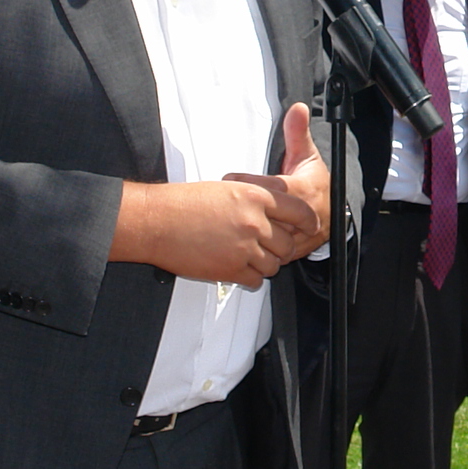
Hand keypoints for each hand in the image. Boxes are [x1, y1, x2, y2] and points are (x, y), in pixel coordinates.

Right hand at [111, 105, 330, 284]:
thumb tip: (273, 213)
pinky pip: (257, 279)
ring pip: (274, 265)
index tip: (311, 227)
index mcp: (256, 196)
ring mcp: (245, 247)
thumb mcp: (227, 188)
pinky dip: (251, 277)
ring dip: (266, 263)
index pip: (299, 211)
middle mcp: (255, 222)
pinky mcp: (232, 269)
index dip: (308, 221)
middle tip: (269, 246)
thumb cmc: (184, 203)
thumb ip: (255, 200)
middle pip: (288, 244)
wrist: (157, 222)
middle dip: (282, 248)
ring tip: (248, 256)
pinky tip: (238, 267)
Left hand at [222, 99, 331, 248]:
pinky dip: (249, 246)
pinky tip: (230, 239)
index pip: (274, 189)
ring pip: (266, 238)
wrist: (332, 214)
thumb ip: (298, 133)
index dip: (250, 183)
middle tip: (221, 198)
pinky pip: (267, 252)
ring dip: (243, 229)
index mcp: (304, 193)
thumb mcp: (308, 156)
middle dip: (242, 208)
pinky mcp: (289, 251)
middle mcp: (301, 218)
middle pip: (268, 216)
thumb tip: (298, 108)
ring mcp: (296, 237)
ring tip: (220, 218)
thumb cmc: (316, 184)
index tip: (230, 178)